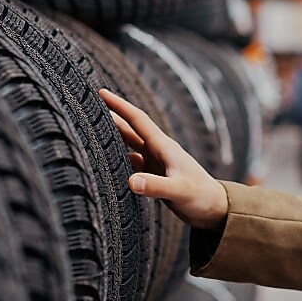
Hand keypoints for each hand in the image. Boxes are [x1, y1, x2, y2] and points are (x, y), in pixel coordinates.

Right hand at [99, 89, 228, 229]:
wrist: (215, 209)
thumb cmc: (201, 197)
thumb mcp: (179, 191)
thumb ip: (156, 187)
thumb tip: (131, 181)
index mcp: (164, 147)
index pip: (137, 120)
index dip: (119, 105)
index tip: (101, 92)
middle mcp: (158, 151)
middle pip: (129, 130)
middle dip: (110, 117)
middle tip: (87, 107)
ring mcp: (156, 164)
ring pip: (129, 146)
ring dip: (112, 138)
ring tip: (90, 131)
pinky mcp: (155, 176)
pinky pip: (132, 163)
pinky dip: (119, 161)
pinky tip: (107, 163)